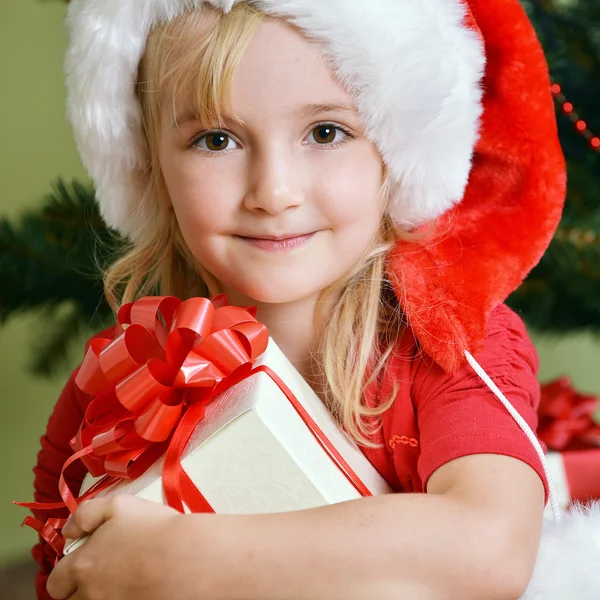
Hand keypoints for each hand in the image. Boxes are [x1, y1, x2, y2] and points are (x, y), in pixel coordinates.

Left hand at [46, 496, 207, 599]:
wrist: (187, 558)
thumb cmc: (153, 529)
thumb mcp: (118, 505)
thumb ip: (85, 513)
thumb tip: (69, 530)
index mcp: (83, 566)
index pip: (56, 582)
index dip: (66, 572)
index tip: (84, 560)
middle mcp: (91, 594)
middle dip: (80, 587)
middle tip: (105, 570)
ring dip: (101, 594)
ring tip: (124, 578)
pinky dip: (122, 597)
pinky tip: (138, 585)